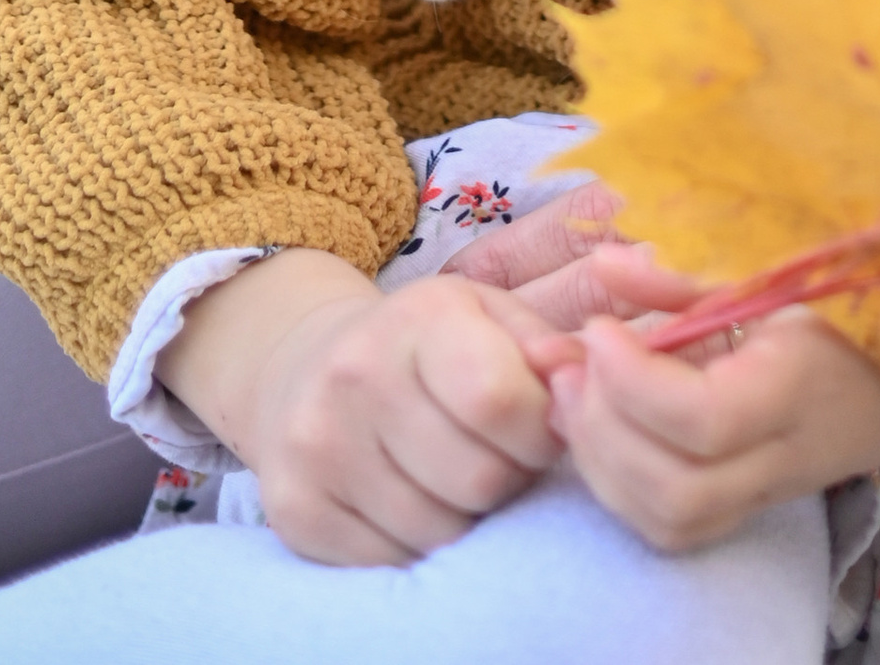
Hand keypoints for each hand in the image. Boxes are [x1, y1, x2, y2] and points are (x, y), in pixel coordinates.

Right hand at [155, 191, 623, 564]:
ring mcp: (319, 445)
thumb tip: (583, 378)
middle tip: (495, 455)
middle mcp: (356, 375)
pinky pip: (390, 562)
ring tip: (453, 473)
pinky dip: (416, 544)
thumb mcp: (487, 317)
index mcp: (418, 317)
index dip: (539, 430)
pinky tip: (411, 497)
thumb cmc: (426, 345)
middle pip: (477, 479)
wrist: (306, 366)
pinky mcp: (296, 509)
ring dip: (465, 516)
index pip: (499, 400)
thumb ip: (544, 347)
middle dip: (507, 477)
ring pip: (438, 531)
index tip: (539, 428)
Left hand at [542, 303, 879, 550]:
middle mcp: (779, 456)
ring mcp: (765, 493)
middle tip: (569, 364)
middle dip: (602, 430)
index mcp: (793, 387)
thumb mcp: (770, 278)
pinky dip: (621, 489)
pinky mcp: (748, 508)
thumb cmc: (845, 305)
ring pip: (669, 524)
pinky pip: (674, 529)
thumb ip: (683, 284)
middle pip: (676, 492)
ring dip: (601, 465)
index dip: (633, 380)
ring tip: (573, 395)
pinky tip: (600, 430)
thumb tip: (601, 264)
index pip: (703, 420)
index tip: (599, 328)